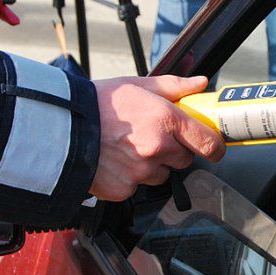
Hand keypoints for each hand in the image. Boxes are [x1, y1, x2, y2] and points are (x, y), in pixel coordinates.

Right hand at [91, 75, 224, 200]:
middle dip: (175, 151)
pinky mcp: (125, 189)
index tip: (214, 147)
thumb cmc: (98, 103)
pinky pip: (137, 187)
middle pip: (185, 160)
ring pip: (161, 175)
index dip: (214, 147)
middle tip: (152, 137)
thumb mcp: (137, 85)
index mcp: (166, 120)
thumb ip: (174, 87)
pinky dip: (130, 178)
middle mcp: (158, 148)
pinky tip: (115, 161)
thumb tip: (200, 84)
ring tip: (128, 147)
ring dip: (153, 165)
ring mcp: (141, 172)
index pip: (208, 143)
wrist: (61, 127)